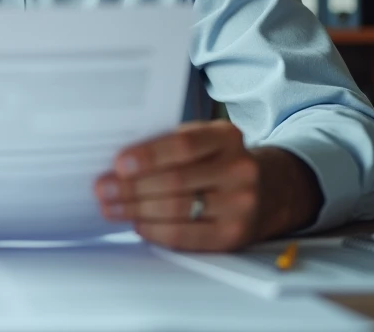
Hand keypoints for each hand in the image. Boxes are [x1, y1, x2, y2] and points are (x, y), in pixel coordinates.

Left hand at [94, 120, 321, 251]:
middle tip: (103, 189)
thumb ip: (171, 145)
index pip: (182, 146)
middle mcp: (238, 169)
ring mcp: (240, 204)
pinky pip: (186, 236)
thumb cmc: (221, 162)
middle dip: (131, 187)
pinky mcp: (234, 234)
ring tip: (111, 207)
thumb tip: (120, 162)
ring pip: (177, 210)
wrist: (270, 190)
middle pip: (175, 181)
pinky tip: (137, 224)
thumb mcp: (206, 141)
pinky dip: (155, 230)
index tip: (118, 163)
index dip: (147, 156)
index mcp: (226, 137)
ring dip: (135, 210)